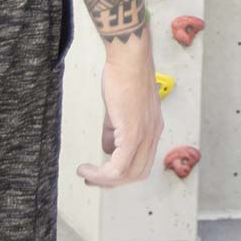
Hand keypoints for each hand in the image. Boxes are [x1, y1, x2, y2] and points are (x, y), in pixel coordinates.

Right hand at [76, 33, 163, 186]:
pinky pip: (118, 167)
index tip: (101, 174)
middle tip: (92, 179)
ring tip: (87, 175)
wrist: (129, 58)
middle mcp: (153, 134)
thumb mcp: (119, 109)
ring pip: (128, 174)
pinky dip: (102, 174)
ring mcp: (145, 135)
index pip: (142, 162)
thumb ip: (114, 130)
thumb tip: (106, 149)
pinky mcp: (133, 134)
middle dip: (113, 182)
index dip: (122, 174)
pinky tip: (87, 169)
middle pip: (137, 174)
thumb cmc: (124, 74)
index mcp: (152, 128)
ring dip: (104, 180)